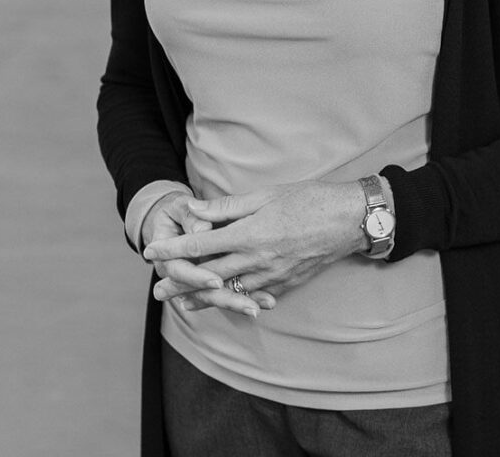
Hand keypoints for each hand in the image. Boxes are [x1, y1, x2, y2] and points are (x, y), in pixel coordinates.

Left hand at [144, 180, 364, 310]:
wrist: (348, 220)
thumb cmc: (308, 199)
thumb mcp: (266, 195)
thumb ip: (228, 206)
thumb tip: (194, 208)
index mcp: (250, 234)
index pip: (201, 244)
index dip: (173, 248)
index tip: (151, 251)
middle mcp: (257, 260)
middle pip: (209, 276)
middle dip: (180, 282)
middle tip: (157, 290)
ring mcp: (272, 276)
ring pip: (229, 292)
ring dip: (203, 298)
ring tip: (182, 303)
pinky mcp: (285, 284)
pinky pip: (254, 297)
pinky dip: (235, 300)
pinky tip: (225, 302)